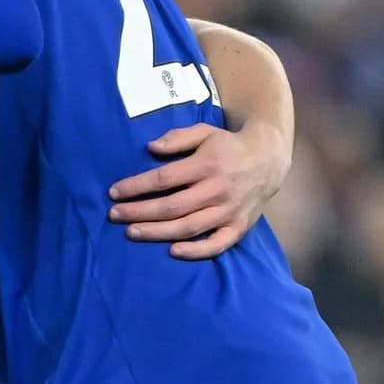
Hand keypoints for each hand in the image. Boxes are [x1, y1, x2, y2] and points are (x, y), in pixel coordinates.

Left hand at [109, 118, 288, 259]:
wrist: (270, 158)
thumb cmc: (228, 146)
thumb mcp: (205, 132)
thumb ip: (178, 138)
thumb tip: (151, 147)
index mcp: (207, 165)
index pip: (164, 179)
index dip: (136, 186)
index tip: (113, 192)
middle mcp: (218, 190)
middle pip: (172, 206)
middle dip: (139, 212)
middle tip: (114, 215)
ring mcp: (229, 211)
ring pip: (188, 227)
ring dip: (157, 232)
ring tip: (131, 233)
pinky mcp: (239, 226)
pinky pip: (217, 244)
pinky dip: (197, 251)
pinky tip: (173, 251)